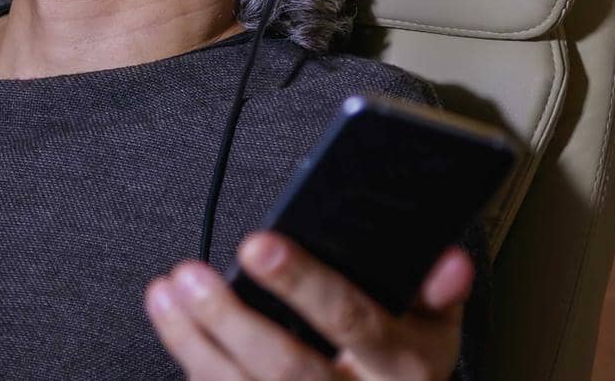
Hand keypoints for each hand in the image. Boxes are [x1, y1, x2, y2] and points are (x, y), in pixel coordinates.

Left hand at [144, 232, 472, 379]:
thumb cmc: (407, 370)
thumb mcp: (436, 330)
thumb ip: (437, 292)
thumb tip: (447, 261)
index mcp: (401, 367)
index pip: (351, 320)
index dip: (302, 283)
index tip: (258, 246)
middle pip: (285, 364)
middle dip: (229, 317)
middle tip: (189, 275)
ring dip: (194, 341)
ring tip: (166, 295)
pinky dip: (197, 368)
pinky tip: (177, 333)